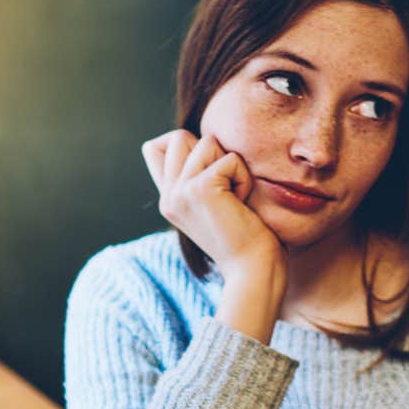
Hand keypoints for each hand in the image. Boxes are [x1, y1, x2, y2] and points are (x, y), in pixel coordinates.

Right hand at [141, 130, 284, 338]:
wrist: (253, 271)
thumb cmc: (248, 239)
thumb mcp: (216, 205)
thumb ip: (201, 177)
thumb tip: (206, 142)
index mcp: (169, 200)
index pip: (154, 148)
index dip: (185, 146)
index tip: (212, 174)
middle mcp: (168, 196)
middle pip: (178, 137)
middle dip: (213, 153)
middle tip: (228, 189)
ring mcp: (180, 192)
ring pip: (206, 141)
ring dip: (232, 165)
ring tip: (236, 198)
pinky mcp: (199, 189)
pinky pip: (230, 159)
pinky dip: (244, 178)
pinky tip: (242, 204)